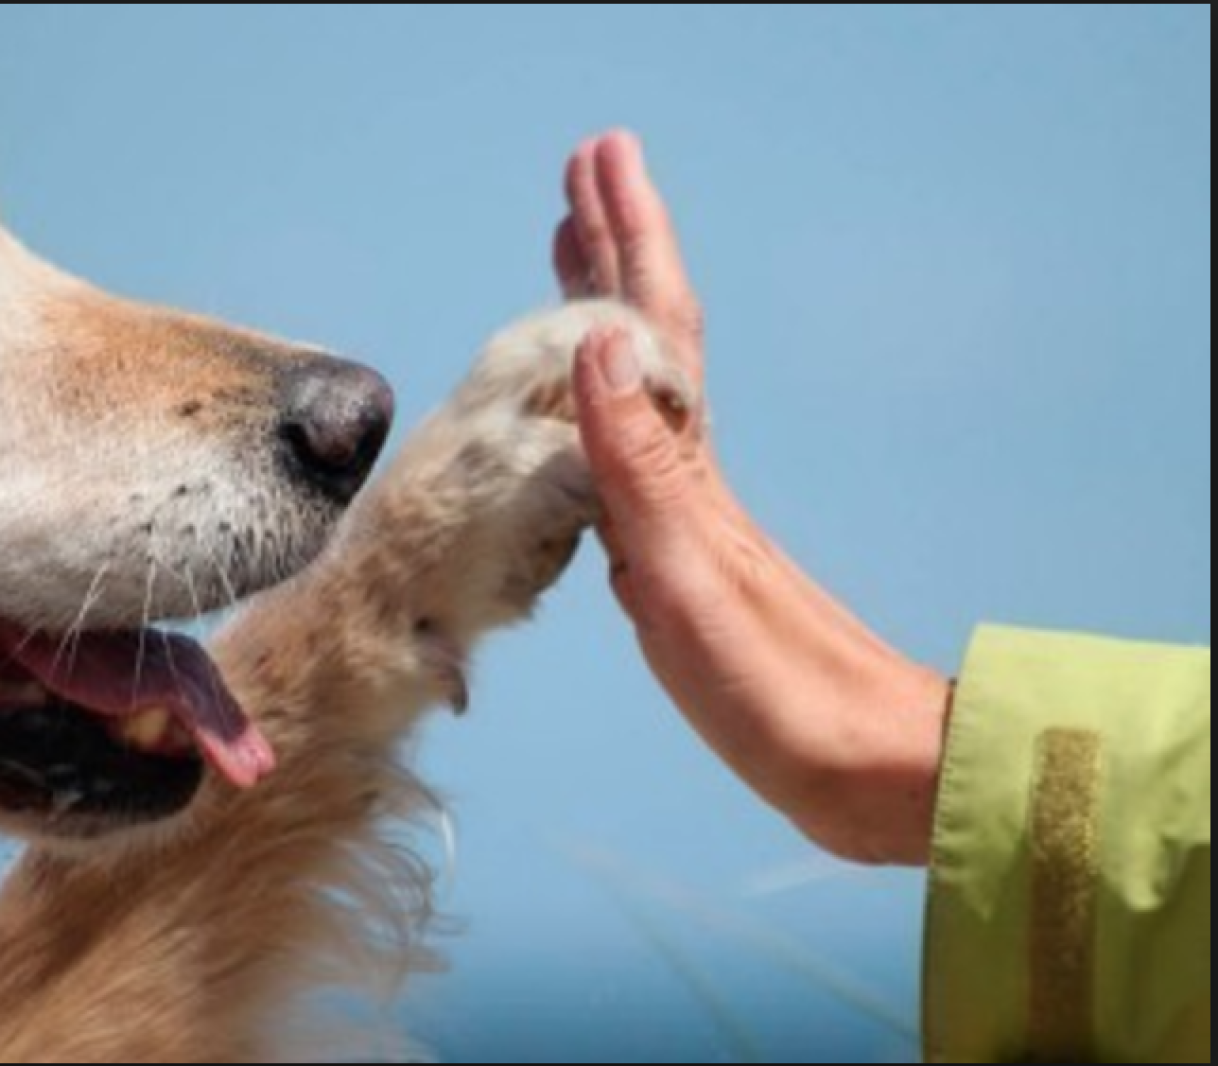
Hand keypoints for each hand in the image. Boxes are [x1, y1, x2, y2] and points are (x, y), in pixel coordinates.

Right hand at [557, 132, 950, 865]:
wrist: (859, 768)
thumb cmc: (777, 688)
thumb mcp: (692, 575)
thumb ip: (641, 464)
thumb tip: (596, 341)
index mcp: (687, 470)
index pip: (651, 327)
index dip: (625, 239)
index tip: (596, 160)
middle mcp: (688, 476)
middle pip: (645, 338)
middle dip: (612, 251)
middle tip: (579, 179)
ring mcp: (687, 514)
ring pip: (632, 388)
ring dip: (601, 317)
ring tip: (573, 264)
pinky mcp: (681, 560)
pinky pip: (622, 452)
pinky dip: (594, 408)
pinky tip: (585, 414)